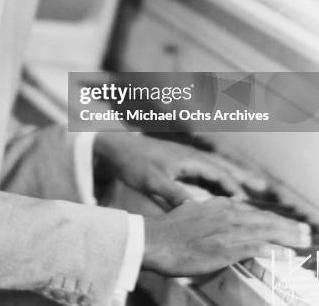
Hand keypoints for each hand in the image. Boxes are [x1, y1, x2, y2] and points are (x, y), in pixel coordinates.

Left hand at [94, 133, 266, 206]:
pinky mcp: (178, 162)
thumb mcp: (153, 182)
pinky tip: (219, 188)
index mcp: (188, 159)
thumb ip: (174, 194)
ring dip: (231, 177)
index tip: (246, 206)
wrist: (117, 147)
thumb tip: (196, 210)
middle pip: (222, 166)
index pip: (218, 174)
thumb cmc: (134, 163)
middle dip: (242, 176)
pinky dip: (216, 178)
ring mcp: (185, 157)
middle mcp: (190, 156)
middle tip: (263, 187)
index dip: (233, 189)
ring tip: (250, 187)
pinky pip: (204, 170)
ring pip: (214, 167)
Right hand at [143, 196, 310, 275]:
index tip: (282, 224)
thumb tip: (202, 211)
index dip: (270, 218)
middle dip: (286, 225)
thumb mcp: (188, 213)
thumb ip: (202, 213)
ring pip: (265, 230)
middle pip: (263, 218)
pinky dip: (275, 249)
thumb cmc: (168, 231)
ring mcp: (227, 229)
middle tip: (304, 231)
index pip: (250, 211)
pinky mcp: (227, 246)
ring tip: (303, 239)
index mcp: (217, 205)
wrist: (156, 239)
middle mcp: (226, 213)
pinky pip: (257, 247)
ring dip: (287, 235)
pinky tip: (287, 253)